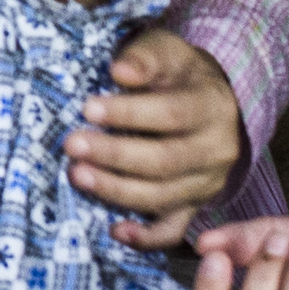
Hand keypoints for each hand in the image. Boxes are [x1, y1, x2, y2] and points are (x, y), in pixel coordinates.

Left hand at [67, 29, 248, 245]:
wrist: (213, 103)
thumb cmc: (180, 75)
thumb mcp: (169, 52)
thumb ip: (146, 57)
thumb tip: (120, 71)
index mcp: (212, 108)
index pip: (170, 115)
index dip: (129, 114)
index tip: (88, 108)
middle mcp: (216, 151)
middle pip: (164, 160)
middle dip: (114, 155)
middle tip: (72, 145)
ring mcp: (206, 183)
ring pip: (163, 196)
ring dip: (116, 190)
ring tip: (77, 175)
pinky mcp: (192, 206)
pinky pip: (172, 229)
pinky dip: (145, 237)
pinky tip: (115, 230)